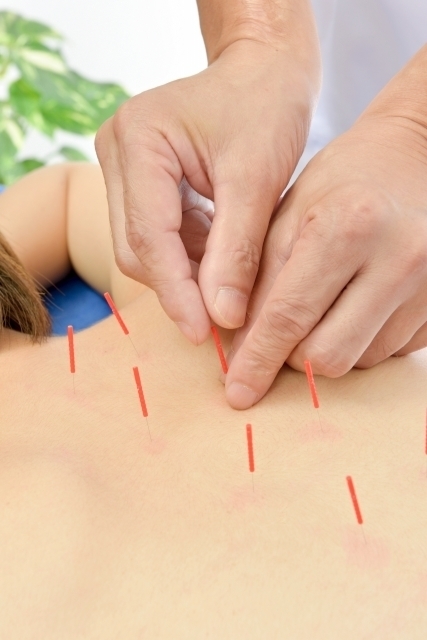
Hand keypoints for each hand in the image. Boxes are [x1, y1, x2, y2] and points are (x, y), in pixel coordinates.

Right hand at [95, 40, 318, 344]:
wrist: (264, 69)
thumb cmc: (266, 106)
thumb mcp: (257, 179)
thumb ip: (237, 251)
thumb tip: (222, 317)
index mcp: (138, 139)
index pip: (147, 235)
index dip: (175, 291)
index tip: (204, 332)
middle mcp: (118, 152)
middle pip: (137, 247)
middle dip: (179, 287)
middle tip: (221, 321)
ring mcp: (124, 167)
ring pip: (145, 248)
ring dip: (186, 275)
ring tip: (228, 291)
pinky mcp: (140, 181)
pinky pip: (158, 236)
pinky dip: (189, 258)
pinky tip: (220, 264)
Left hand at [225, 113, 426, 408]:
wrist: (417, 158)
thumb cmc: (344, 180)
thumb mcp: (290, 212)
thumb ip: (260, 277)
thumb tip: (240, 347)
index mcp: (349, 227)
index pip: (289, 316)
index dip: (257, 360)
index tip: (238, 391)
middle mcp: (399, 260)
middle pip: (327, 356)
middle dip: (292, 357)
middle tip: (279, 334)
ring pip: (358, 361)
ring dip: (327, 347)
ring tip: (325, 303)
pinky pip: (390, 352)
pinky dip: (361, 341)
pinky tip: (358, 304)